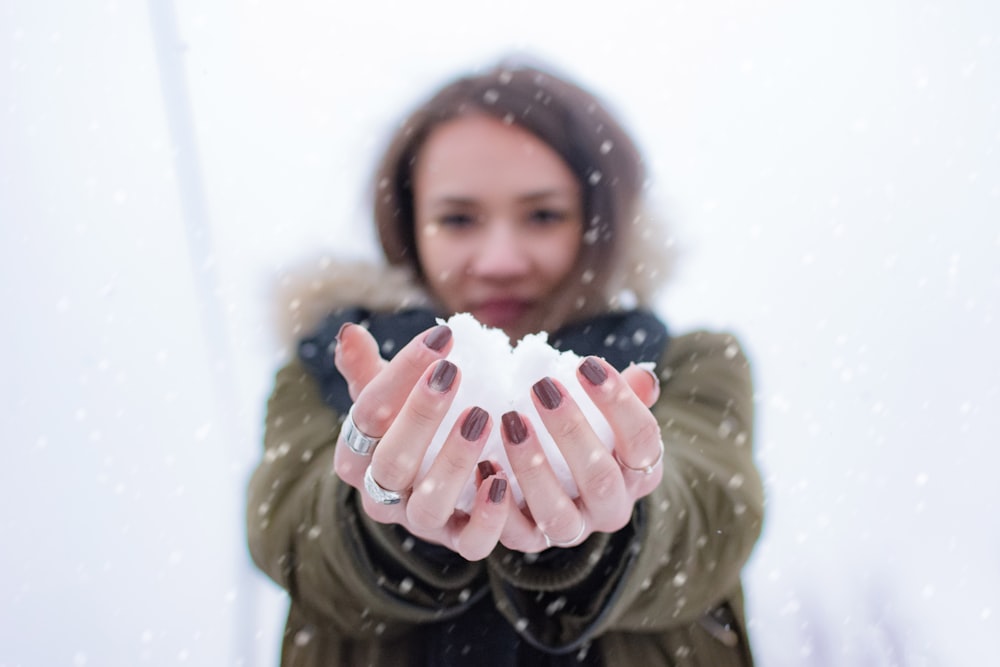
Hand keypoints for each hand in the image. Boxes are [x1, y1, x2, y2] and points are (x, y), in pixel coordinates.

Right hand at [332, 323, 512, 560]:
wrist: (430, 487)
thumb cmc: (408, 426)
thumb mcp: (384, 398)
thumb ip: (366, 369)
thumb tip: (349, 331)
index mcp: (356, 454)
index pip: (367, 415)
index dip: (400, 375)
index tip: (440, 337)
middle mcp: (381, 495)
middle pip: (390, 462)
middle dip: (421, 414)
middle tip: (452, 372)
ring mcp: (420, 522)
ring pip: (429, 504)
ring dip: (454, 461)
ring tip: (481, 417)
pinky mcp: (459, 541)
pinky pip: (470, 543)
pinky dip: (487, 516)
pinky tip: (504, 481)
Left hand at [497, 356, 662, 551]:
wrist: (565, 485)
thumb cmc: (590, 432)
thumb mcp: (613, 415)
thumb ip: (629, 394)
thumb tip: (643, 376)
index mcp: (640, 472)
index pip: (641, 440)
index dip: (619, 402)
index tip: (587, 363)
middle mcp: (612, 508)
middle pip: (600, 478)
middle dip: (571, 431)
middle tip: (542, 388)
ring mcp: (574, 529)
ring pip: (558, 514)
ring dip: (532, 468)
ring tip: (510, 422)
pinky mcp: (533, 542)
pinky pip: (517, 534)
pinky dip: (498, 505)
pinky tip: (483, 465)